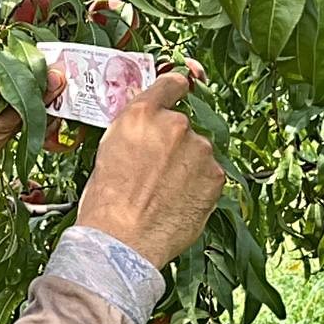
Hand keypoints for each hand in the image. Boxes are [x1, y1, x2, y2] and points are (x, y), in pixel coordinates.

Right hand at [73, 68, 224, 268]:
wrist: (123, 240)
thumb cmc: (106, 200)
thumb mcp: (110, 150)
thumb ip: (135, 131)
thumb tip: (148, 130)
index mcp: (142, 113)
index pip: (171, 83)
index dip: (175, 89)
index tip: (179, 92)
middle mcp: (175, 124)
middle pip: (183, 125)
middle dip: (174, 143)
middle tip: (157, 171)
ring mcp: (200, 150)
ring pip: (198, 152)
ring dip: (188, 165)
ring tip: (165, 193)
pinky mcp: (217, 176)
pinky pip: (210, 174)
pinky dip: (199, 185)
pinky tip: (179, 202)